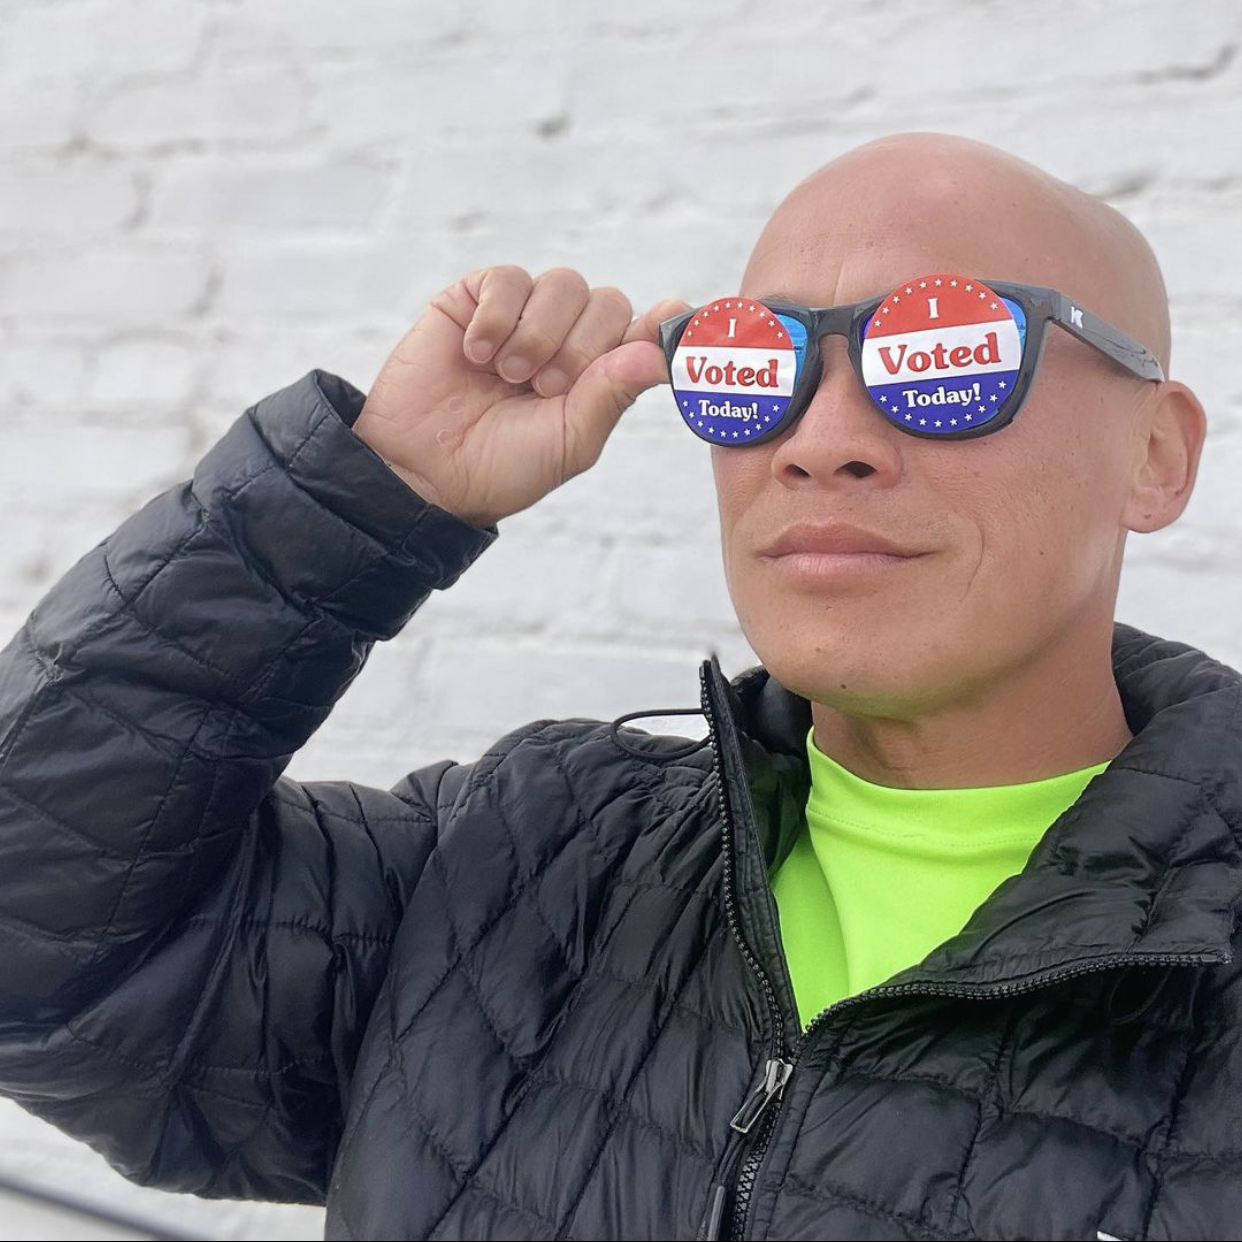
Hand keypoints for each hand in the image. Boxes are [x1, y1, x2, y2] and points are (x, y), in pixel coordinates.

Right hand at [352, 265, 691, 528]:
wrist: (425, 471)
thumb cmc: (502, 466)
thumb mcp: (569, 441)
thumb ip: (611, 395)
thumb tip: (659, 353)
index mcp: (598, 375)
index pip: (643, 331)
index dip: (659, 325)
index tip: (674, 318)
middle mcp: (566, 339)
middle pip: (607, 302)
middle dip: (581, 346)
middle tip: (544, 387)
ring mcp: (522, 315)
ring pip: (563, 284)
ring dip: (539, 334)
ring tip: (509, 375)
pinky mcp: (476, 299)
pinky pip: (508, 279)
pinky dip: (498, 317)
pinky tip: (477, 353)